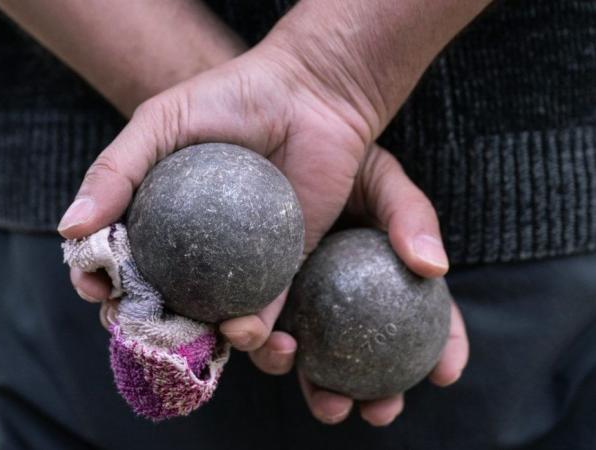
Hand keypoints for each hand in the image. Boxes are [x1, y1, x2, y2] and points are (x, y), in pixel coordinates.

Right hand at [57, 38, 468, 424]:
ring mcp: (235, 260)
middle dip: (141, 323)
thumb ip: (114, 171)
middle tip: (142, 325)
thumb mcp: (161, 122)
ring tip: (197, 335)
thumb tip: (69, 231)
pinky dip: (253, 329)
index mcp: (155, 213)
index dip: (97, 279)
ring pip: (206, 315)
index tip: (96, 287)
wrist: (311, 96)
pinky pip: (263, 309)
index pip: (115, 257)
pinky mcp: (281, 269)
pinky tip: (245, 331)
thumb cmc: (231, 98)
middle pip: (156, 296)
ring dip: (196, 339)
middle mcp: (190, 244)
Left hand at [251, 143, 468, 424]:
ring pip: (301, 353)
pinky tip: (259, 337)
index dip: (435, 355)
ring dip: (313, 384)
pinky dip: (256, 337)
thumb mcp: (388, 185)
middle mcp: (331, 295)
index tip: (445, 375)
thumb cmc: (344, 153)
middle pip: (355, 358)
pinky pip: (252, 317)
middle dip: (367, 396)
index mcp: (372, 279)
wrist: (291, 119)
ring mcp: (287, 293)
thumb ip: (414, 219)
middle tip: (378, 408)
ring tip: (324, 392)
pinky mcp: (245, 282)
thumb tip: (435, 267)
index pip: (413, 326)